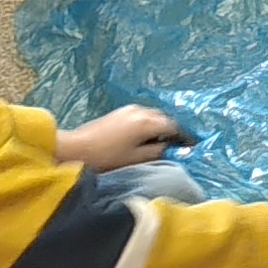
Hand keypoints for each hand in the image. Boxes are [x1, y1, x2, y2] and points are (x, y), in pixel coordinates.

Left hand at [62, 106, 184, 170]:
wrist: (75, 148)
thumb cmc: (106, 157)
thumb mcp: (136, 158)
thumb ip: (157, 151)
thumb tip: (171, 147)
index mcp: (147, 122)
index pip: (174, 127)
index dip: (184, 137)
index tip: (191, 146)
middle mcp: (141, 111)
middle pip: (164, 118)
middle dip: (173, 130)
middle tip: (177, 144)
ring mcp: (129, 109)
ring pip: (153, 115)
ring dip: (160, 126)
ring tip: (162, 141)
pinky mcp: (120, 112)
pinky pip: (143, 115)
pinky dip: (149, 124)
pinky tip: (146, 135)